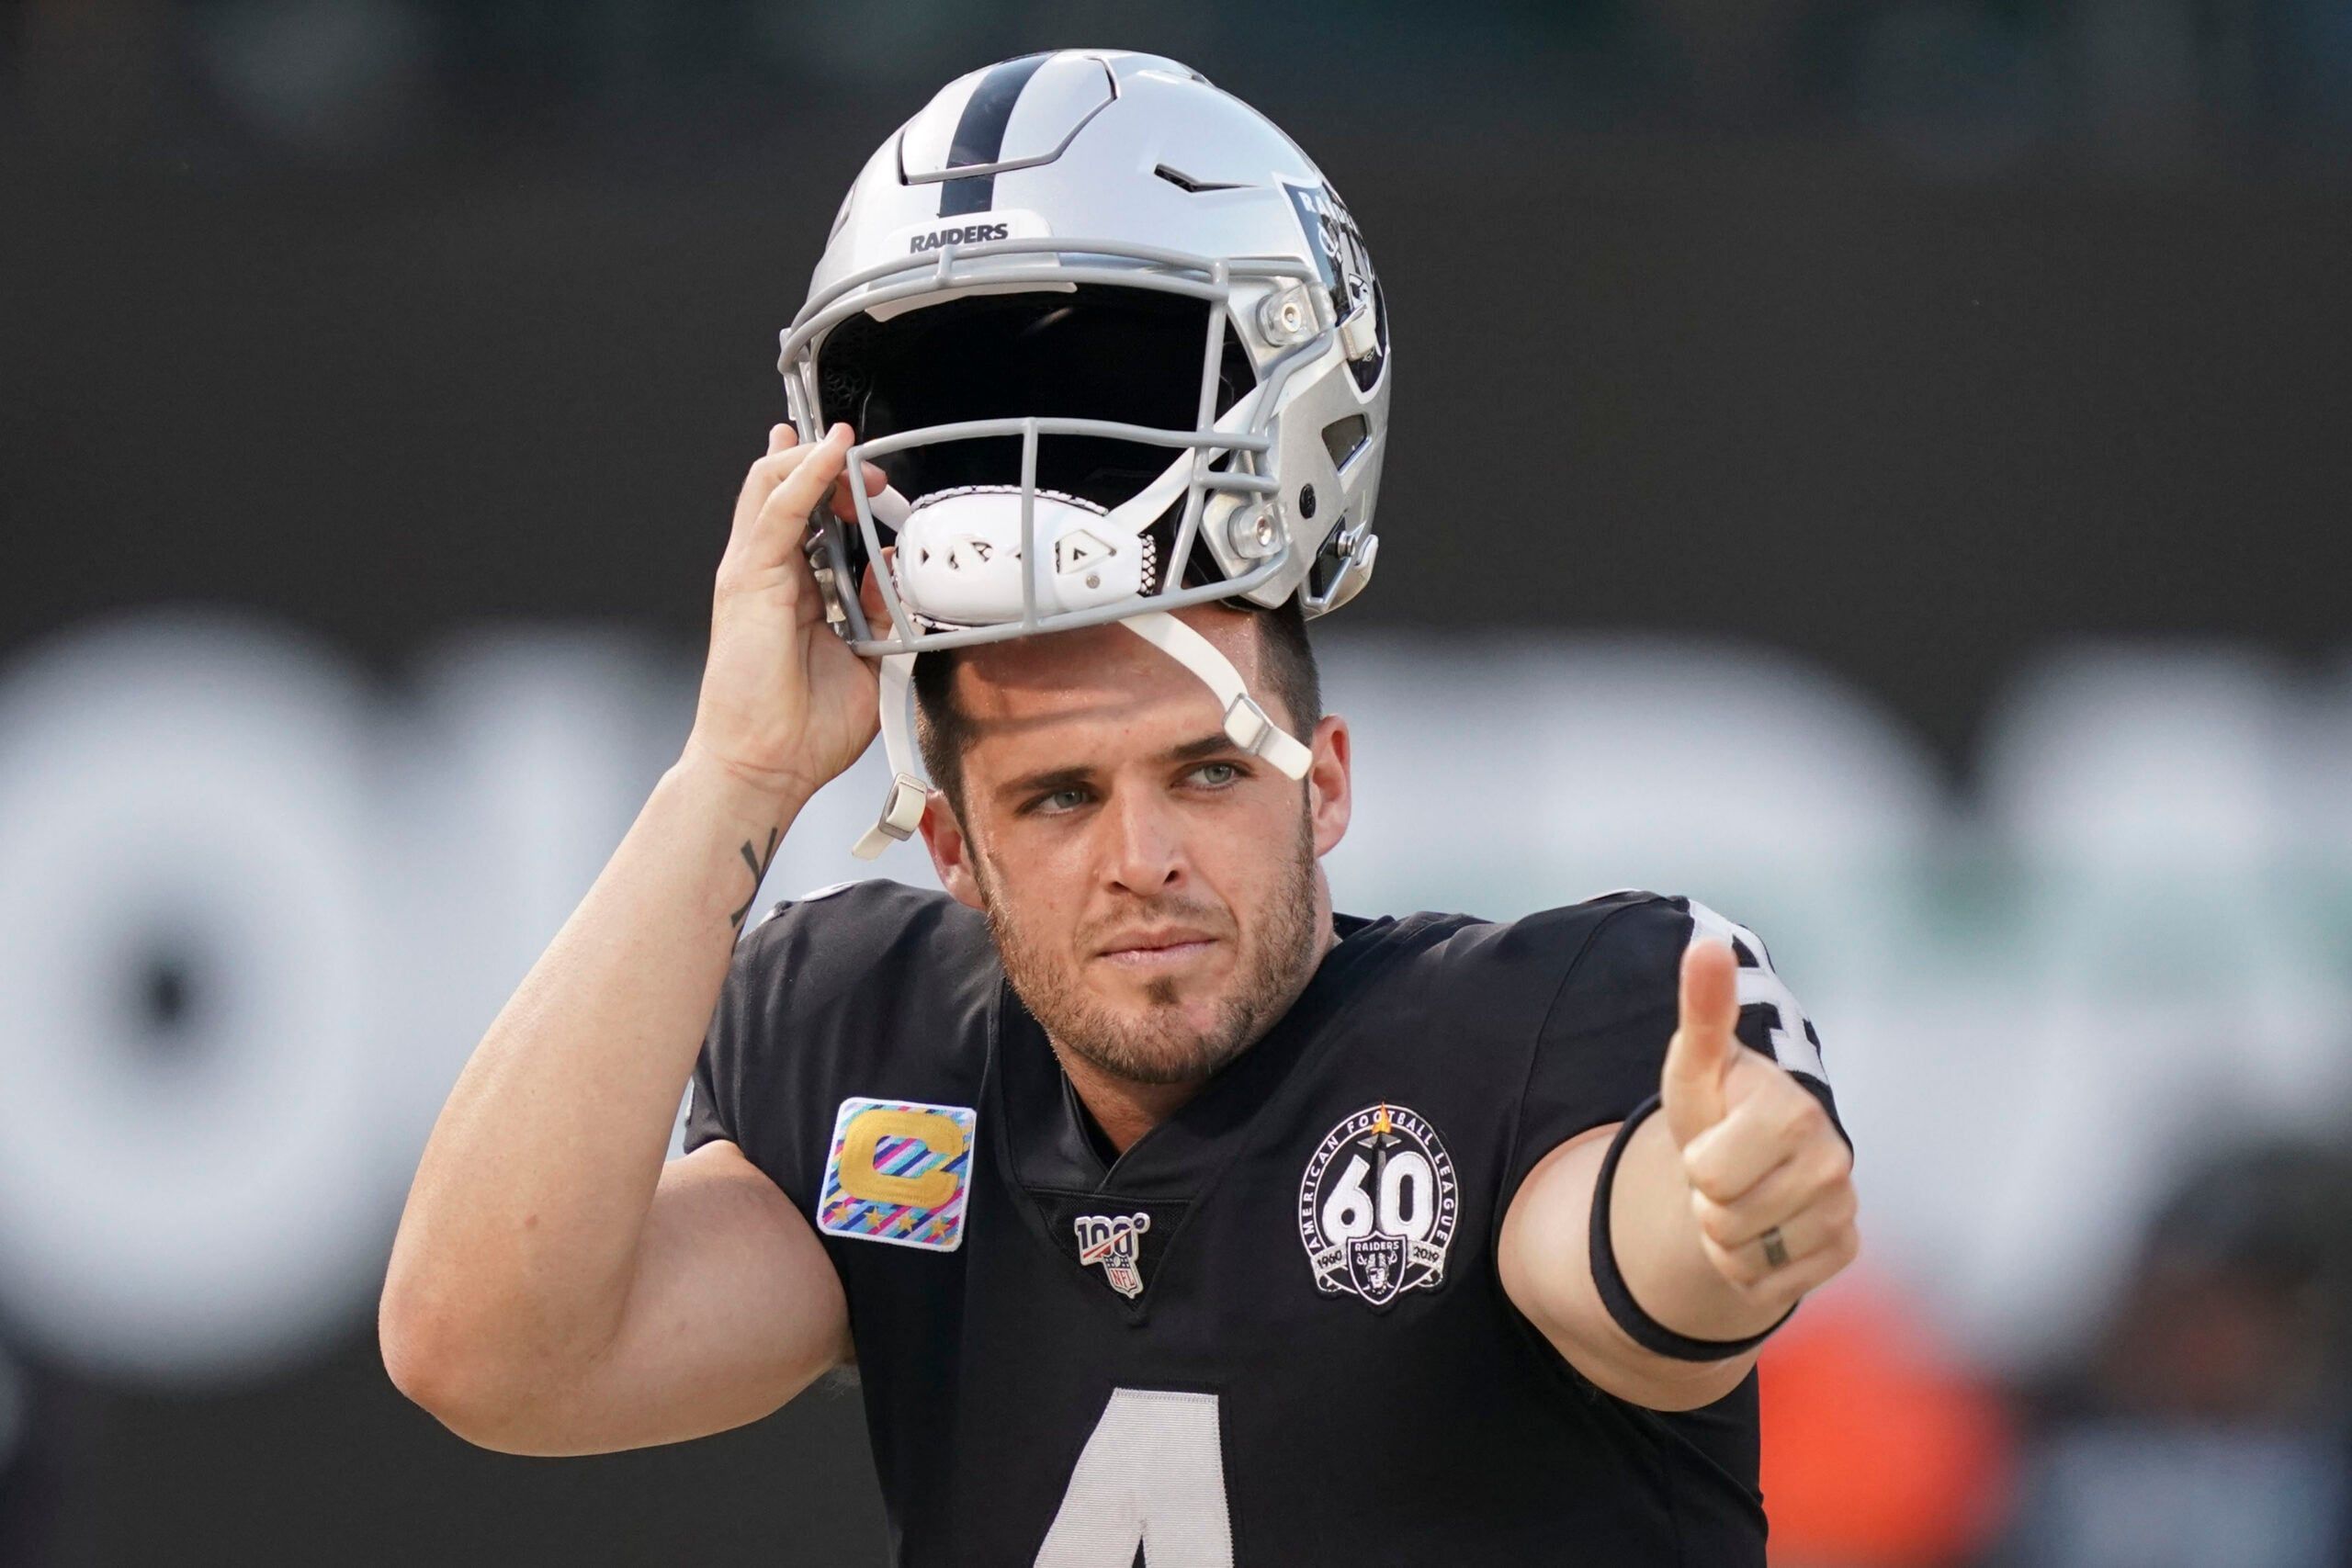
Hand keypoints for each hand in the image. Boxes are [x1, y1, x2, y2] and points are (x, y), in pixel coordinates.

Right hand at [685, 422, 894, 804]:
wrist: (768, 766)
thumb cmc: (805, 729)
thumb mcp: (869, 661)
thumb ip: (883, 614)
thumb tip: (893, 572)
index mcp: (794, 591)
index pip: (807, 517)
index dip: (837, 489)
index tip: (877, 485)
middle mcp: (768, 574)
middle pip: (787, 491)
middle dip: (830, 468)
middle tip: (870, 470)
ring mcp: (753, 572)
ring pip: (773, 485)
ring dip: (817, 460)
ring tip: (850, 450)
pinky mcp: (748, 578)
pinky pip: (777, 508)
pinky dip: (805, 473)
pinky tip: (830, 453)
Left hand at [1658, 939, 1858, 1312]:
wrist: (1746, 1162)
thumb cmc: (1716, 1107)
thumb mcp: (1695, 1066)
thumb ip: (1703, 1009)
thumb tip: (1707, 944)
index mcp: (1793, 1109)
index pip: (1709, 1174)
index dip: (1696, 1163)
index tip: (1713, 1138)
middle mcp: (1833, 1158)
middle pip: (1723, 1218)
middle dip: (1707, 1200)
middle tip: (1723, 1170)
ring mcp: (1842, 1207)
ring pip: (1743, 1256)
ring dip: (1724, 1235)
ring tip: (1740, 1196)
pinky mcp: (1844, 1249)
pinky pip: (1767, 1285)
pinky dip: (1749, 1267)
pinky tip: (1763, 1229)